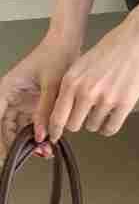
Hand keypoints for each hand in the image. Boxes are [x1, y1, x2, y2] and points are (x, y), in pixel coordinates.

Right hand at [0, 31, 81, 160]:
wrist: (66, 45)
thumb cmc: (55, 56)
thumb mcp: (51, 86)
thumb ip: (44, 111)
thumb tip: (40, 135)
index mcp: (7, 89)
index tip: (4, 154)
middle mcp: (11, 97)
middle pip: (4, 127)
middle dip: (16, 145)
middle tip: (29, 158)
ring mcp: (21, 102)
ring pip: (18, 129)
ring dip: (29, 143)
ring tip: (45, 152)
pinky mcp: (32, 105)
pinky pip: (30, 125)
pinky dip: (38, 136)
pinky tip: (48, 144)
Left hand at [40, 13, 138, 144]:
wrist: (136, 41)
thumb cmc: (111, 49)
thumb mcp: (81, 65)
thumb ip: (71, 86)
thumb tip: (66, 109)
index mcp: (71, 81)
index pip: (57, 115)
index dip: (55, 129)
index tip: (55, 135)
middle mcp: (85, 92)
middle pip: (74, 125)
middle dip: (79, 123)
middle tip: (86, 116)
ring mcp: (105, 100)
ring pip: (93, 127)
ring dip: (97, 122)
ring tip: (104, 107)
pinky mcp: (123, 105)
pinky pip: (111, 128)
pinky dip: (109, 127)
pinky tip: (113, 116)